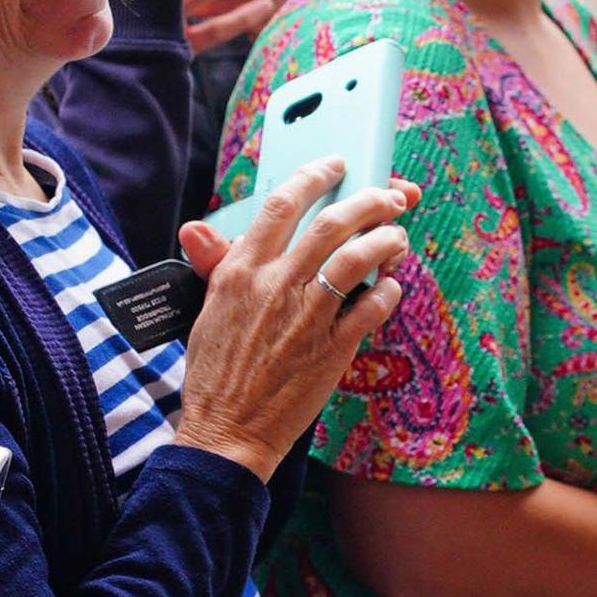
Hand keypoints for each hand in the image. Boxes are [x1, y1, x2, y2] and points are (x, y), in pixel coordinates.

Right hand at [170, 160, 421, 475]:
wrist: (226, 432)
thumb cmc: (215, 373)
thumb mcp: (207, 310)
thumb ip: (216, 265)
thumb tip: (197, 228)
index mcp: (240, 272)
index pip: (281, 205)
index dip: (314, 176)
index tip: (336, 164)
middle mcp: (275, 287)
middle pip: (331, 223)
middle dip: (369, 200)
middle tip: (391, 196)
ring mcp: (306, 318)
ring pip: (357, 259)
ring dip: (387, 239)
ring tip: (399, 236)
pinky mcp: (331, 349)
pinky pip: (371, 307)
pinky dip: (389, 289)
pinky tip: (392, 284)